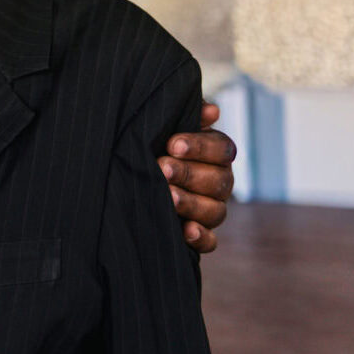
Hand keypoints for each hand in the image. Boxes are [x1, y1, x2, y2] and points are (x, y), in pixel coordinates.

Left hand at [159, 102, 235, 253]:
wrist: (131, 174)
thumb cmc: (152, 142)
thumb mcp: (164, 126)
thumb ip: (184, 115)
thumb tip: (211, 111)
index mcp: (215, 154)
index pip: (222, 149)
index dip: (201, 147)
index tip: (172, 144)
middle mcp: (219, 182)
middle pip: (219, 180)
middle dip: (190, 173)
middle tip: (163, 167)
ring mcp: (211, 209)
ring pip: (215, 210)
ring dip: (192, 203)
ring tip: (169, 196)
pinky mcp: (200, 234)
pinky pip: (209, 242)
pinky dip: (200, 238)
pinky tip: (186, 230)